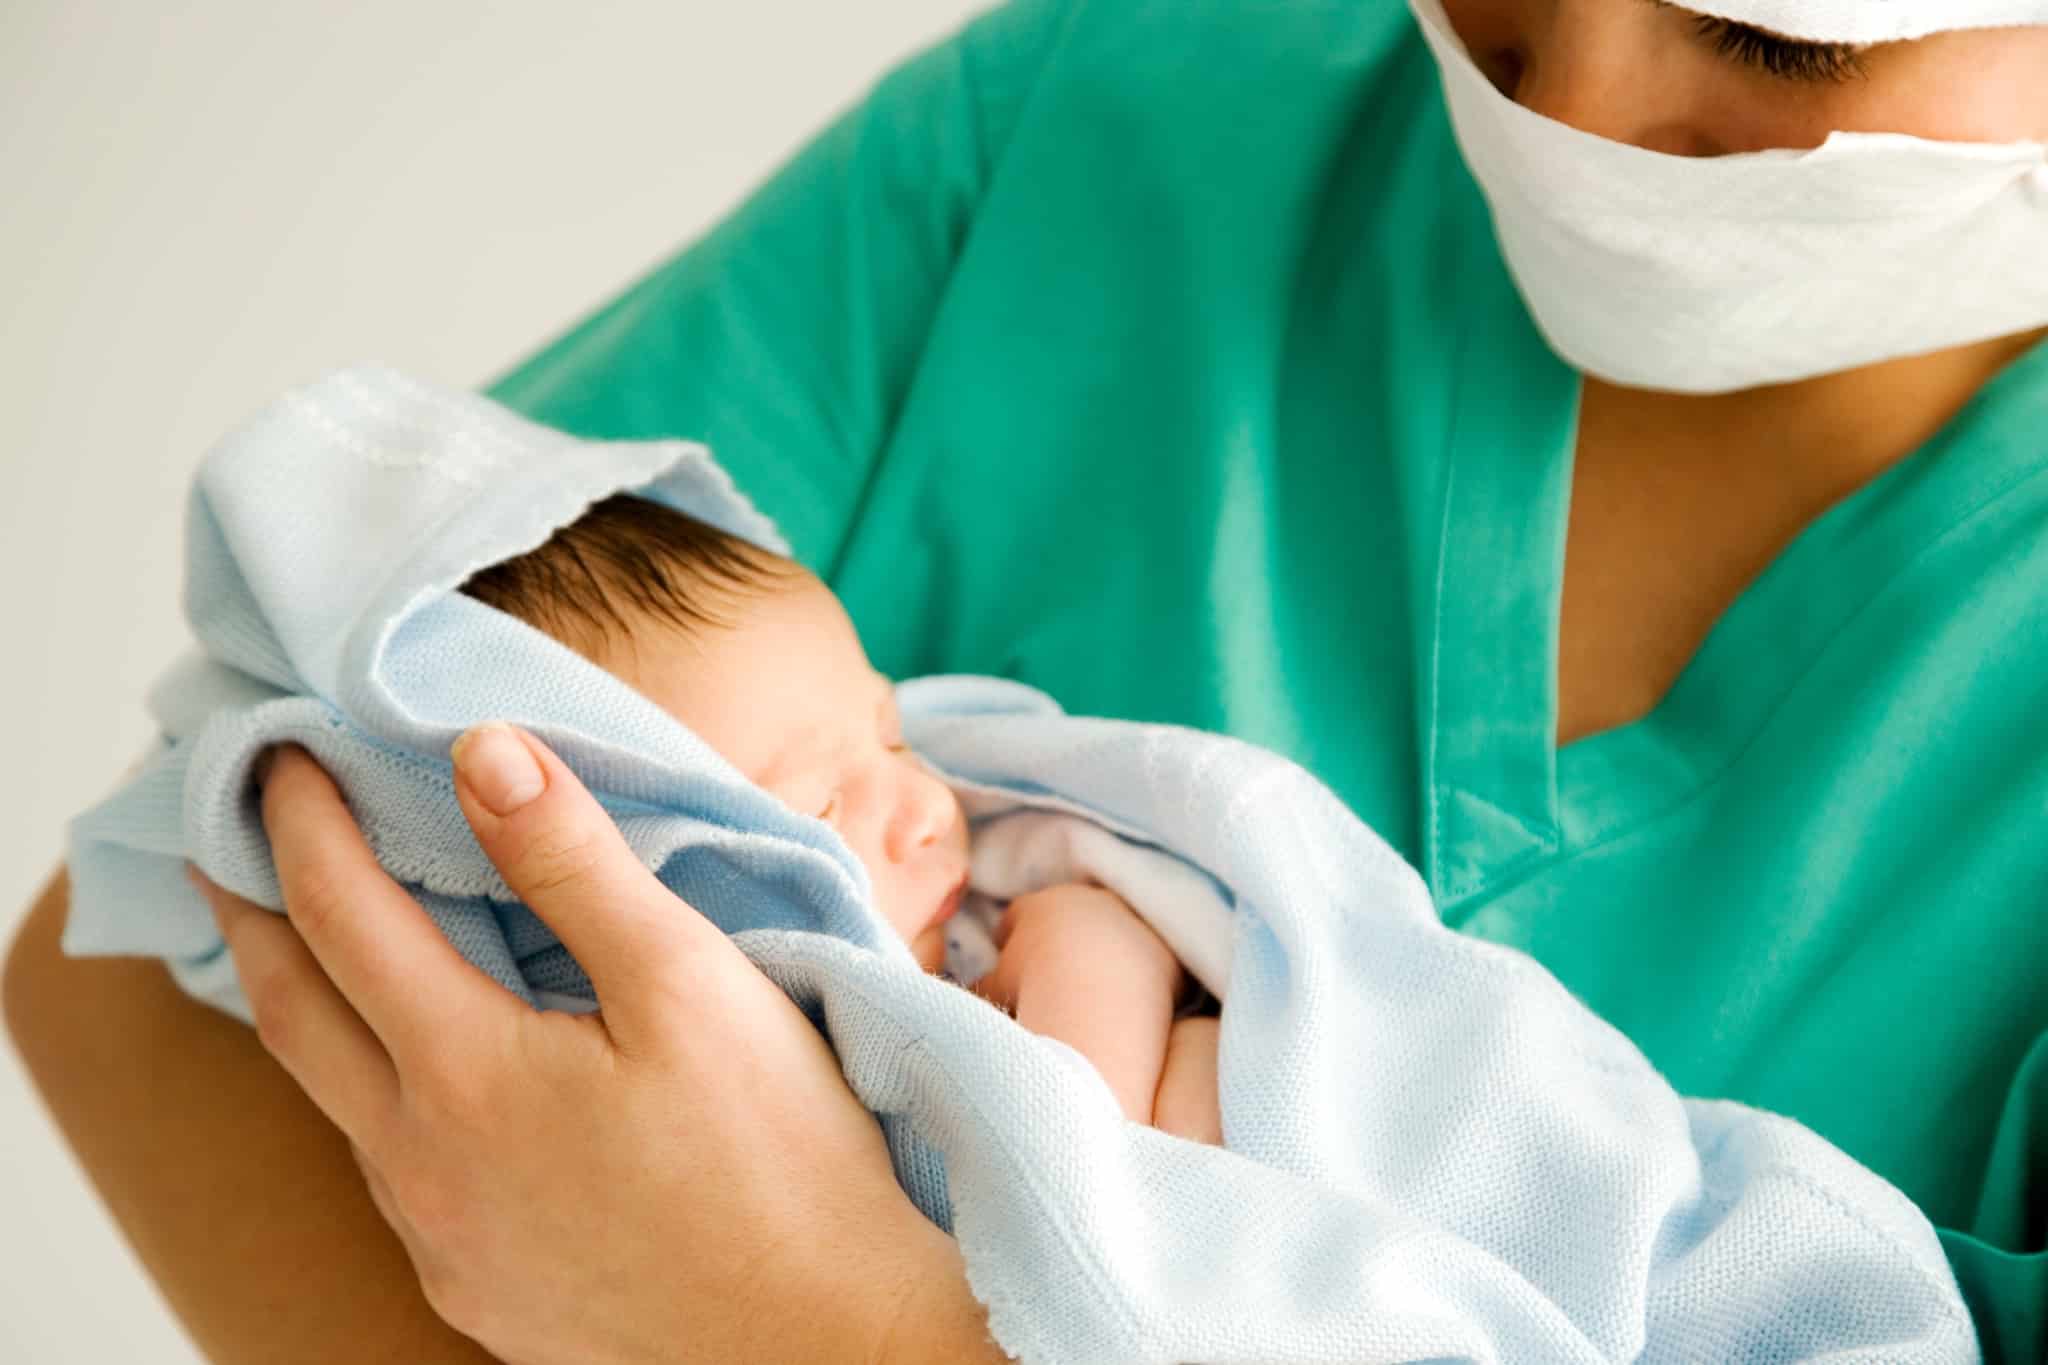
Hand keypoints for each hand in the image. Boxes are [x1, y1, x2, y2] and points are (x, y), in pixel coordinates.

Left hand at [190, 725, 1002, 1364]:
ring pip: (334, 1102)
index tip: (283, 752)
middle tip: (237, 840)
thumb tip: (483, 752)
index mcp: (466, 1074)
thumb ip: (576, 864)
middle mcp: (421, 1166)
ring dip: (312, 1008)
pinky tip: (428, 1079)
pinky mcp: (478, 1290)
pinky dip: (374, 1093)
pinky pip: (389, 1174)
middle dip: (254, 912)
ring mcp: (442, 1241)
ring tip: (325, 945)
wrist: (825, 1343)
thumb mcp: (688, 983)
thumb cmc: (779, 1159)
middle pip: (292, 1012)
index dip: (301, 821)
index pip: (340, 913)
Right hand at [971, 883, 1186, 1013]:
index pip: (1018, 915)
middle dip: (1061, 939)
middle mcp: (1087, 900)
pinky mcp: (1167, 946)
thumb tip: (973, 991)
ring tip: (1099, 989)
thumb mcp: (993, 991)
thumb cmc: (1035, 995)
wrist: (1100, 1000)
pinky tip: (1136, 998)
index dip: (1012, 940)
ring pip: (1113, 930)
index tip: (1010, 961)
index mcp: (1039, 906)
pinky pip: (1151, 955)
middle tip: (1056, 975)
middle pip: (1069, 915)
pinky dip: (1142, 970)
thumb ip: (984, 986)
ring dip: (1105, 950)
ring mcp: (1130, 918)